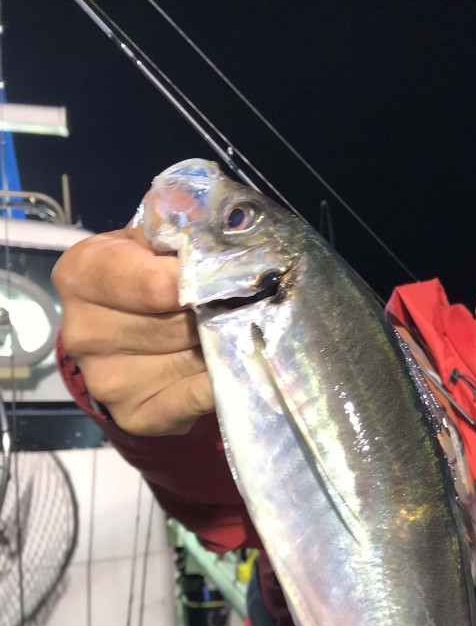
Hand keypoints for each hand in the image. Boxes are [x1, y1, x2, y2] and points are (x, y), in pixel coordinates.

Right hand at [53, 221, 212, 434]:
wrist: (126, 342)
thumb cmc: (144, 277)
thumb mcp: (151, 240)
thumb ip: (176, 221)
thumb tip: (207, 210)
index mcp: (82, 275)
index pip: (153, 284)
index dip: (199, 281)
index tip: (231, 276)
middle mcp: (83, 331)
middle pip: (178, 324)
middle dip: (216, 312)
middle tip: (243, 303)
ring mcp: (105, 380)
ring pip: (190, 359)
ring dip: (223, 345)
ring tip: (233, 330)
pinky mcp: (133, 415)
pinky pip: (194, 398)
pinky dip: (221, 381)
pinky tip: (228, 366)